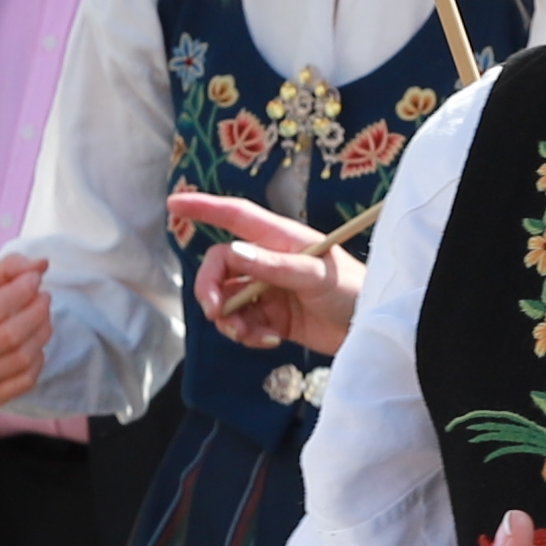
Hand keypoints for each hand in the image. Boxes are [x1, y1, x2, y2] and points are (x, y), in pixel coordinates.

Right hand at [0, 250, 50, 411]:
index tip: (34, 279)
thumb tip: (40, 264)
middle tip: (45, 298)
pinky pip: (26, 380)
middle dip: (37, 312)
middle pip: (10, 335)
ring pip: (21, 358)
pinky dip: (38, 359)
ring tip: (42, 317)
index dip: (22, 291)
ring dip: (42, 333)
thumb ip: (5, 270)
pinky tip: (34, 344)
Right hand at [171, 191, 363, 356]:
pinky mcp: (272, 318)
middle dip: (210, 288)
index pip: (236, 216)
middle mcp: (269, 260)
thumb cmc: (353, 289)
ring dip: (228, 319)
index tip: (173, 204)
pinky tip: (269, 341)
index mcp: (280, 238)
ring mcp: (268, 290)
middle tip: (215, 312)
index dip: (204, 207)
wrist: (372, 329)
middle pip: (220, 265)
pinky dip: (246, 334)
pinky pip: (242, 324)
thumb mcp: (316, 274)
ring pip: (226, 299)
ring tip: (248, 334)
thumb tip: (233, 253)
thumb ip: (274, 266)